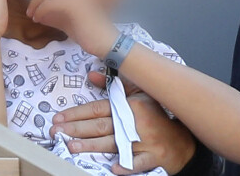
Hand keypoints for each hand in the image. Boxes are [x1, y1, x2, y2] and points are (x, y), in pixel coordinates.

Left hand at [26, 0, 117, 57]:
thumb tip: (36, 9)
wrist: (103, 41)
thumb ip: (54, 6)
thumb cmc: (85, 26)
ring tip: (30, 13)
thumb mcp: (66, 13)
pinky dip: (40, 11)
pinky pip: (49, 3)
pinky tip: (37, 19)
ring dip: (35, 2)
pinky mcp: (74, 4)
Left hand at [50, 72, 195, 173]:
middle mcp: (133, 122)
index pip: (96, 109)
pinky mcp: (154, 158)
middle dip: (76, 129)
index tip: (59, 117)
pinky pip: (138, 163)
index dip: (76, 113)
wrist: (183, 137)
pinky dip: (126, 165)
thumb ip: (112, 84)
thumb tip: (91, 74)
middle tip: (56, 132)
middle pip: (99, 126)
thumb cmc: (156, 113)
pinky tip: (111, 167)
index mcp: (127, 105)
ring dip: (90, 146)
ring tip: (71, 147)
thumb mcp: (136, 92)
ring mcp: (143, 142)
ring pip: (112, 143)